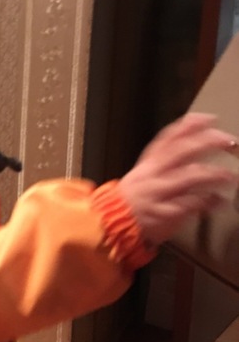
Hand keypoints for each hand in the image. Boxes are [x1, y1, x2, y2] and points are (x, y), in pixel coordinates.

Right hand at [117, 113, 237, 245]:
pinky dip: (206, 202)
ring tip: (229, 175)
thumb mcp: (146, 172)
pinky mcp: (163, 213)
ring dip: (212, 174)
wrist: (113, 222)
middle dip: (206, 143)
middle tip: (228, 141)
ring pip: (188, 177)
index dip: (189, 126)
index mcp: (149, 163)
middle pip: (181, 151)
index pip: (169, 137)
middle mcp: (153, 174)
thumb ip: (167, 157)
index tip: (209, 119)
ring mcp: (158, 193)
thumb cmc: (135, 198)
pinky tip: (219, 201)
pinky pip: (189, 205)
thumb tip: (192, 139)